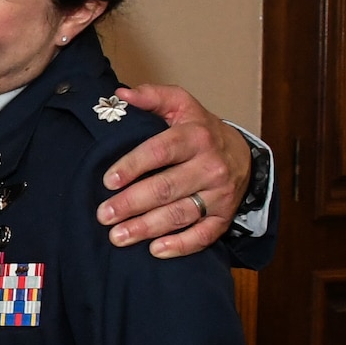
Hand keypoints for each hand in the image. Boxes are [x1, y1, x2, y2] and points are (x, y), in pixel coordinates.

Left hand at [95, 84, 251, 258]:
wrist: (241, 154)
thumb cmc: (200, 130)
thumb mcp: (182, 105)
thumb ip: (152, 97)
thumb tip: (121, 94)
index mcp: (196, 136)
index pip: (161, 151)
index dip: (133, 166)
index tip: (107, 181)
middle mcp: (210, 166)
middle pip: (167, 188)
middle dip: (132, 203)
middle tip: (104, 215)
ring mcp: (219, 194)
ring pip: (180, 214)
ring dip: (147, 228)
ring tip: (117, 237)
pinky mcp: (224, 217)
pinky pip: (204, 235)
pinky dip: (181, 245)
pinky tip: (156, 250)